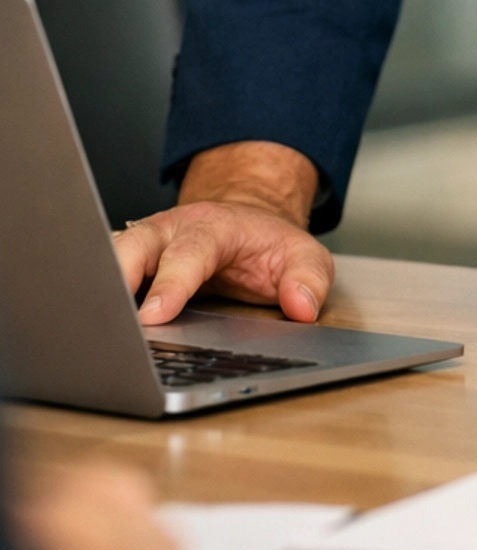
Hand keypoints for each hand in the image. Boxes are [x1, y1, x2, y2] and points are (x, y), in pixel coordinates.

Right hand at [112, 142, 331, 324]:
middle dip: (118, 278)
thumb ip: (308, 277)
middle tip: (109, 320)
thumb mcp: (303, 254)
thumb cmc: (267, 245)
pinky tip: (96, 326)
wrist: (245, 223)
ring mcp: (147, 245)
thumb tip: (303, 306)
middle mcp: (172, 230)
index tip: (156, 314)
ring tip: (93, 326)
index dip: (171, 283)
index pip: (189, 252)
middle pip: (134, 246)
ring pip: (111, 257)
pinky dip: (99, 298)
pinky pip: (107, 278)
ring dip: (100, 287)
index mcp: (213, 226)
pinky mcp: (132, 265)